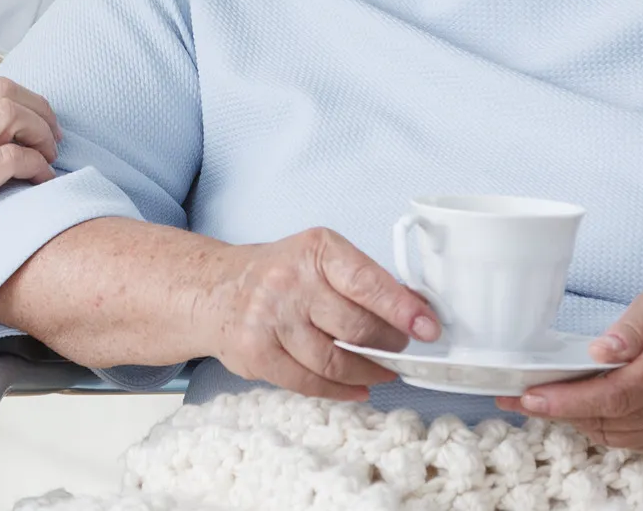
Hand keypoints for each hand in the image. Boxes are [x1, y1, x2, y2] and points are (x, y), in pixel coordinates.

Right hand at [0, 71, 59, 292]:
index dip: (12, 95)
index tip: (26, 117)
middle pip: (0, 90)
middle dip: (35, 108)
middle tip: (50, 132)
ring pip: (10, 114)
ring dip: (40, 131)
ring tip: (49, 154)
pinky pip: (12, 158)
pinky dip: (36, 164)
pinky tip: (41, 178)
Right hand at [201, 227, 439, 399]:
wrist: (214, 289)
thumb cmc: (278, 275)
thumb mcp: (317, 259)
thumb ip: (362, 281)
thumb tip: (416, 310)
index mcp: (314, 250)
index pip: (366, 282)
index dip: (401, 309)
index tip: (428, 328)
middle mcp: (288, 281)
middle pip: (356, 328)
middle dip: (388, 345)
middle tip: (398, 349)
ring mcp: (269, 318)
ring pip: (336, 361)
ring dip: (369, 372)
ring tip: (381, 371)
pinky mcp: (256, 352)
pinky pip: (310, 382)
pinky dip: (341, 390)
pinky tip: (357, 387)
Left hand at [505, 280, 642, 449]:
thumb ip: (634, 324)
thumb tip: (601, 350)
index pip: (615, 394)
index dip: (568, 400)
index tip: (529, 396)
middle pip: (609, 418)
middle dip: (556, 411)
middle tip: (513, 397)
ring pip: (615, 434)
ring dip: (574, 419)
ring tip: (537, 399)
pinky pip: (631, 439)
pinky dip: (600, 425)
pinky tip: (578, 407)